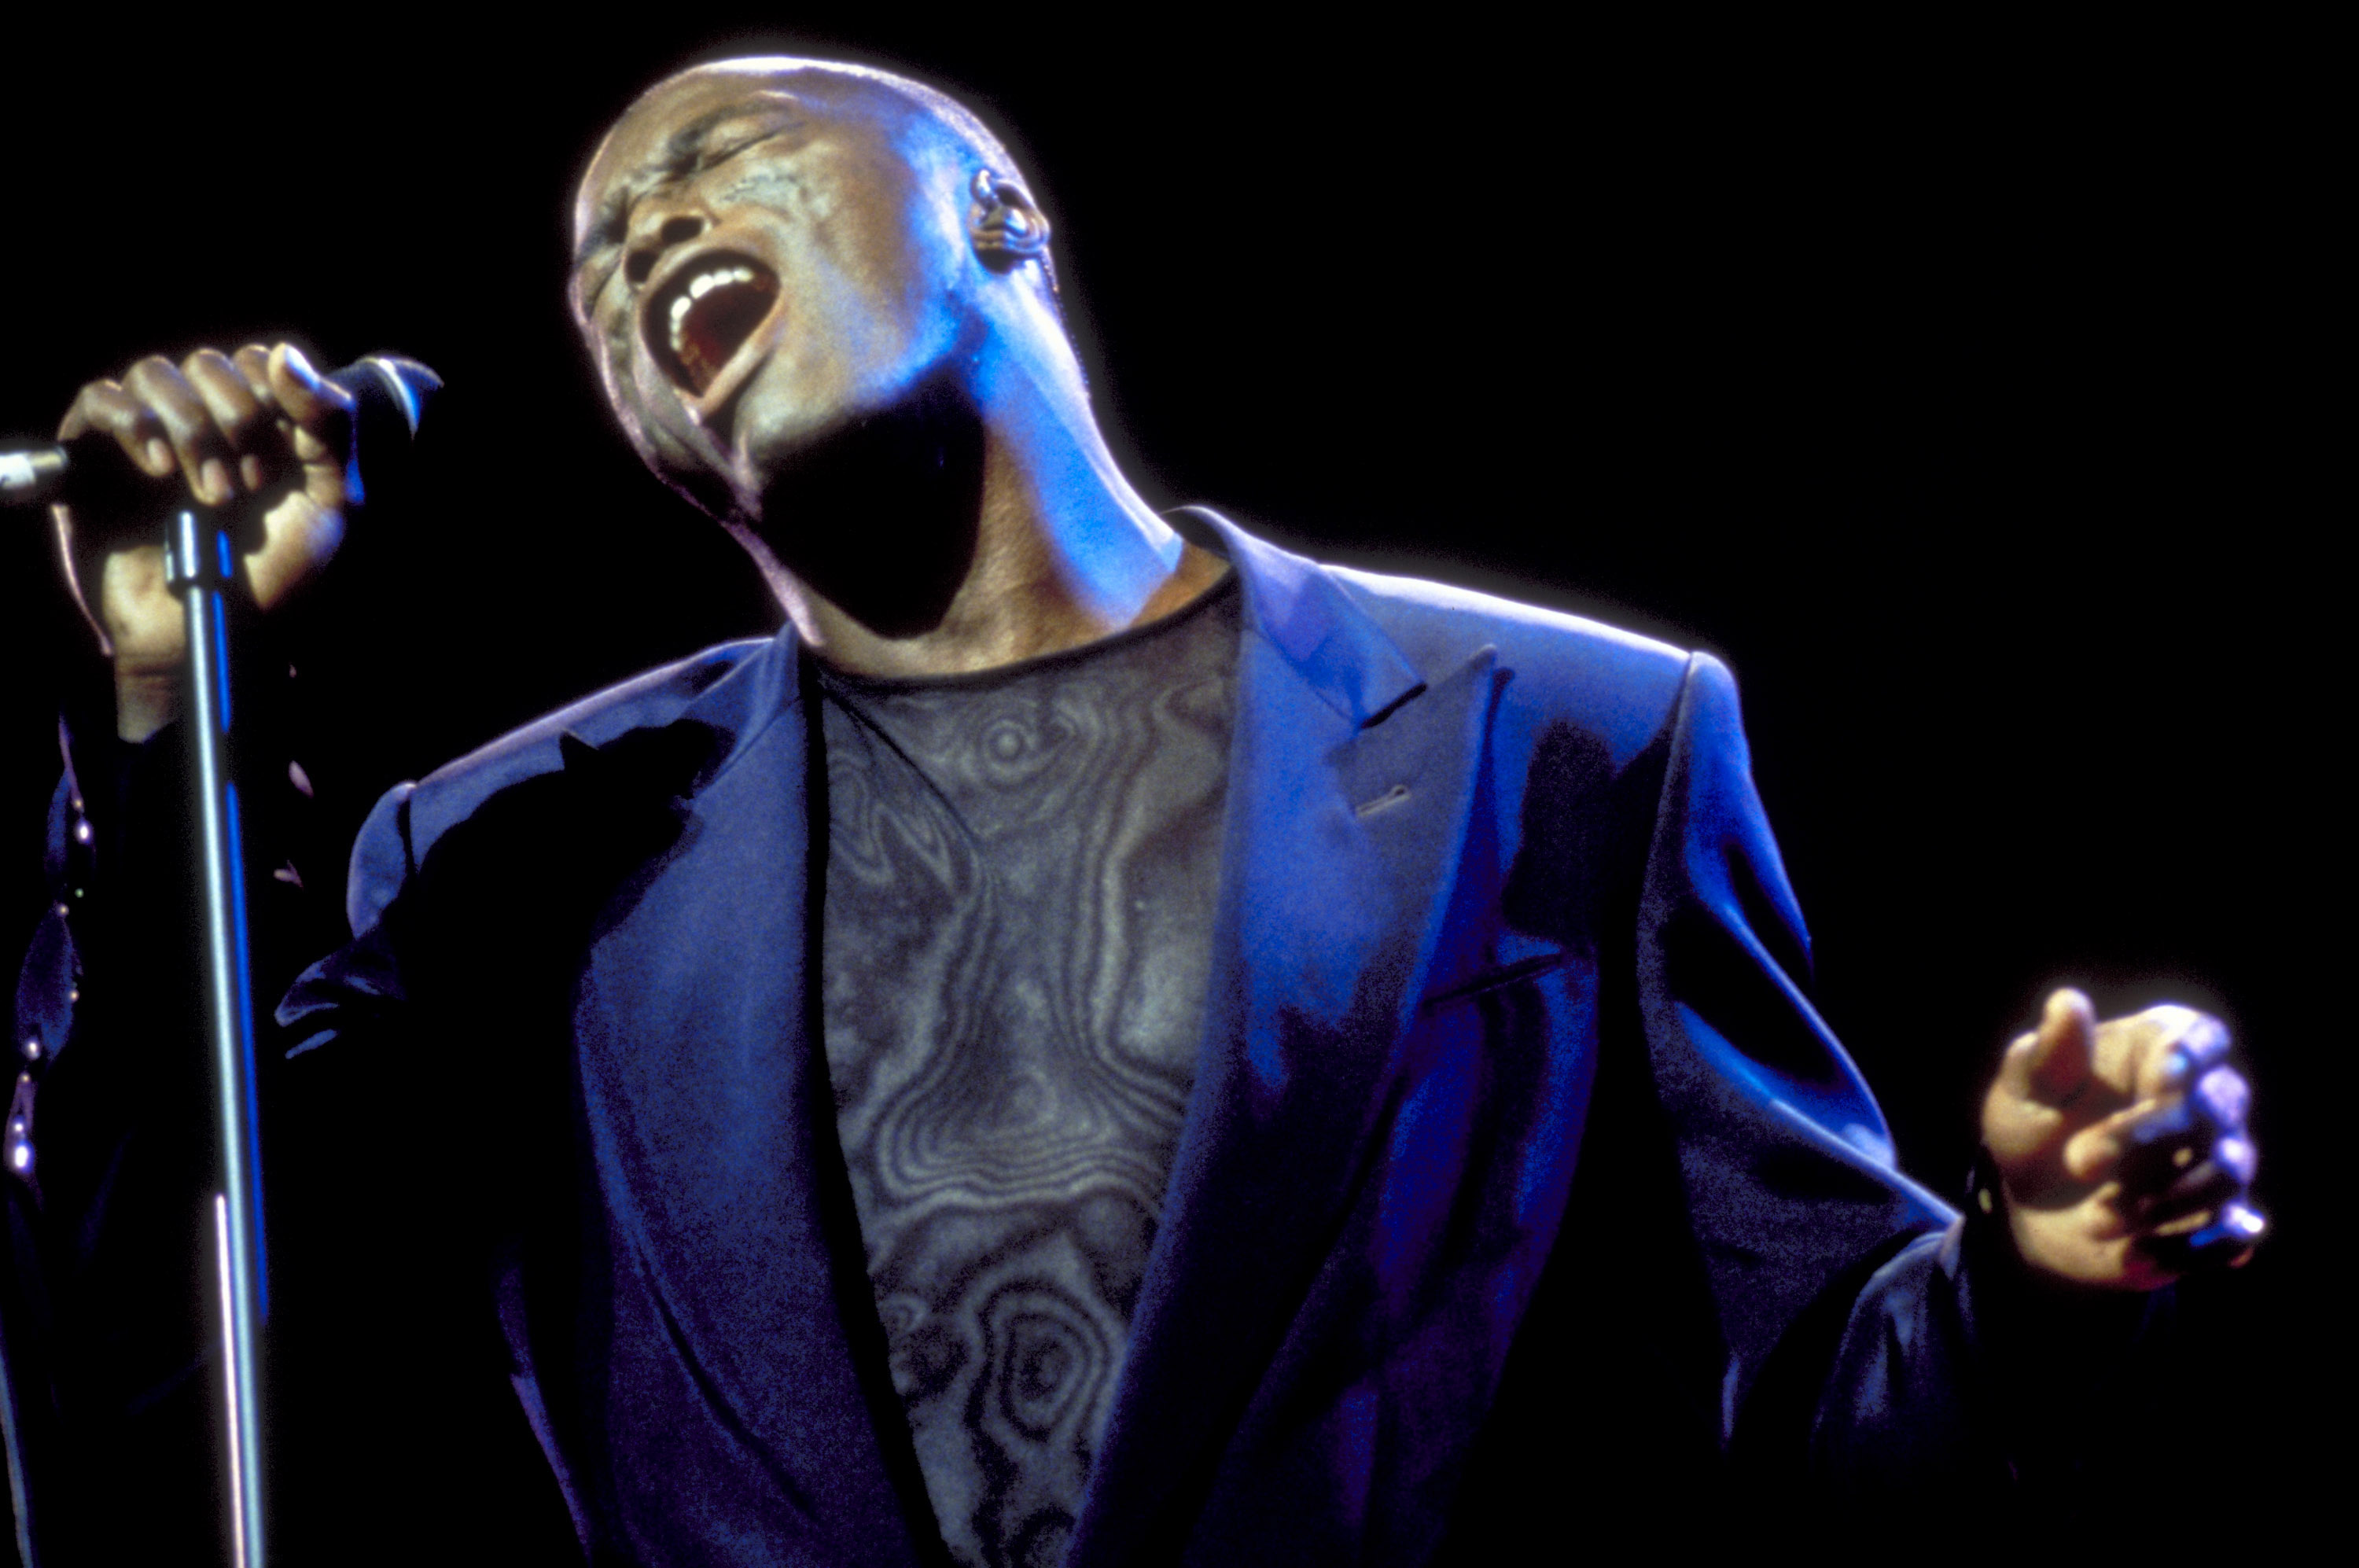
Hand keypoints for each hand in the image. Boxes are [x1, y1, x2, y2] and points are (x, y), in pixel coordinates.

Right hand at [53, 343, 356, 740]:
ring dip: (189, 427)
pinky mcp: (95, 457)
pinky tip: (157, 470)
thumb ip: (329, 425)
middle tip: (248, 487)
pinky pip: (97, 400)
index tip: (281, 461)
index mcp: (258, 425)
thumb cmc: (277, 576)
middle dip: (233, 418)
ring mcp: (147, 437)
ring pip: (153, 373)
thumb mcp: (331, 502)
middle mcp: (202, 422)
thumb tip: (285, 351)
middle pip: (207, 362)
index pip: (258, 361)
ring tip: (210, 495)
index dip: (271, 398)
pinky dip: (130, 422)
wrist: (216, 632)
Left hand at [1981, 988, 2262, 1290]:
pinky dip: (2185, 1249)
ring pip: (2228, 1174)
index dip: (2193, 1054)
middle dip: (2151, 1134)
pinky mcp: (2212, 1220)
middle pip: (2216, 1107)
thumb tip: (2067, 1003)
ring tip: (2096, 1220)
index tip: (2162, 1075)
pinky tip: (2134, 1255)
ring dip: (2166, 1198)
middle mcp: (2202, 1102)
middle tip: (2079, 1160)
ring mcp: (2214, 1162)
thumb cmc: (2033, 1124)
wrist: (2030, 1201)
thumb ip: (2048, 1055)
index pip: (2201, 1036)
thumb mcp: (2024, 1091)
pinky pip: (2228, 1236)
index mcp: (2157, 1051)